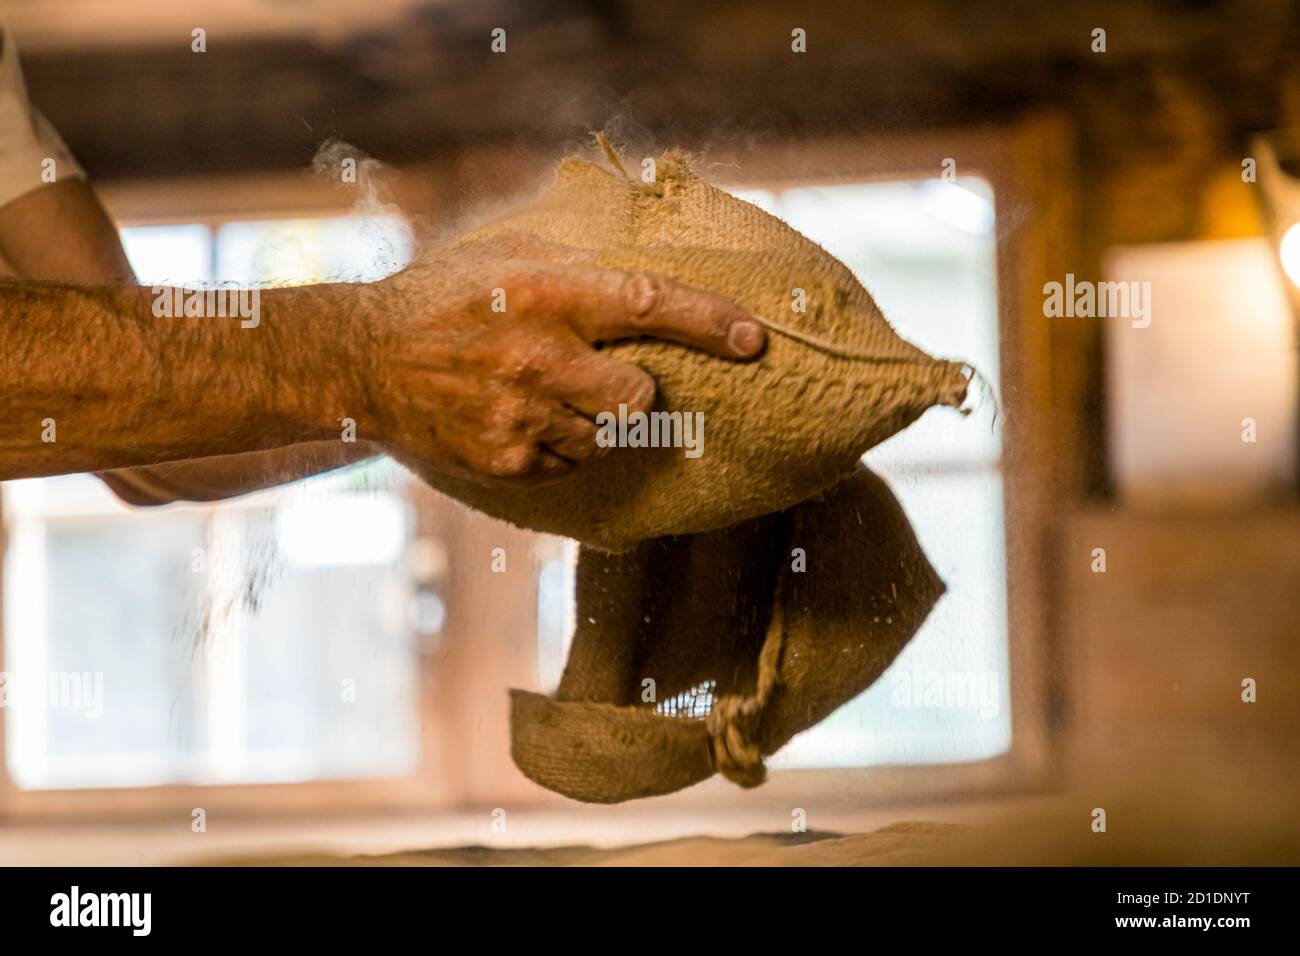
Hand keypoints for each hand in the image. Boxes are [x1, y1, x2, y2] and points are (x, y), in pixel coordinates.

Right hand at [364, 234, 765, 484]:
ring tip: (540, 394)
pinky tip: (515, 419)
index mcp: (545, 293)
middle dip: (633, 389)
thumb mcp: (504, 254)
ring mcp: (521, 415)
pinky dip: (556, 447)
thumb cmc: (440, 297)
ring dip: (591, 419)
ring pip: (606, 436)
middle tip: (599, 375)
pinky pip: (568, 465)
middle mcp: (539, 356)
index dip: (708, 322)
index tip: (753, 337)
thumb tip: (647, 282)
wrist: (360, 360)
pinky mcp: (505, 462)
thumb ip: (576, 266)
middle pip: (640, 395)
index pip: (648, 304)